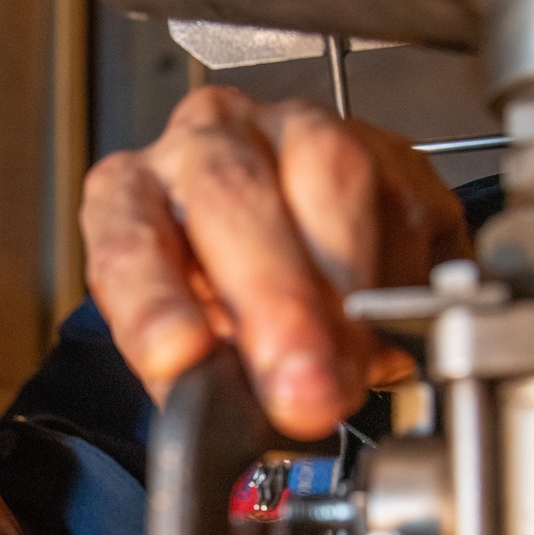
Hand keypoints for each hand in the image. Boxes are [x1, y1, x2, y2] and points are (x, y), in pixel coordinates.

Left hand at [81, 86, 469, 434]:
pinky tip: (387, 328)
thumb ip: (202, 375)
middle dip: (275, 301)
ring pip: (331, 178)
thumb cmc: (227, 308)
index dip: (153, 302)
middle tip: (301, 384)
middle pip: (233, 194)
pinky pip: (403, 205)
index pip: (130, 241)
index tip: (177, 356)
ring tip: (350, 370)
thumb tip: (231, 406)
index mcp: (132, 192)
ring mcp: (298, 128)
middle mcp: (207, 141)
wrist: (307, 269)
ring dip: (347, 292)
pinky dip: (399, 281)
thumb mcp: (194, 351)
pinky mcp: (386, 148)